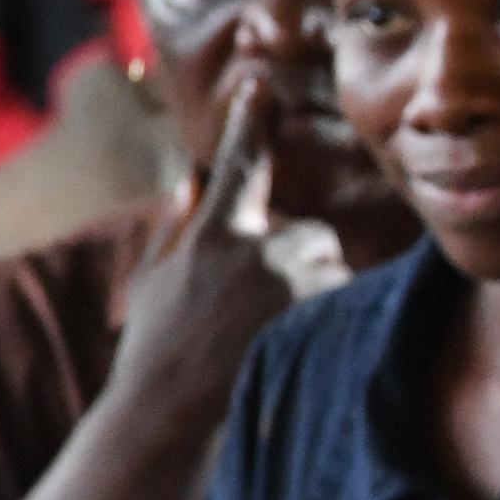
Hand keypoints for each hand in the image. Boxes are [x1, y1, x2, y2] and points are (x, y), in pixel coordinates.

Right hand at [105, 76, 306, 435]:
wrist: (170, 412)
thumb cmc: (157, 345)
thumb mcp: (156, 278)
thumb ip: (182, 227)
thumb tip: (194, 181)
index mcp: (213, 233)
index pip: (241, 165)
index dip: (252, 124)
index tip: (263, 87)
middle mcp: (257, 248)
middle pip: (309, 233)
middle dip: (295, 263)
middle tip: (259, 308)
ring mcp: (292, 281)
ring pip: (328, 269)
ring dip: (312, 293)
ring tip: (270, 333)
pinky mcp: (319, 313)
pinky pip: (343, 299)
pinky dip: (329, 316)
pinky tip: (299, 343)